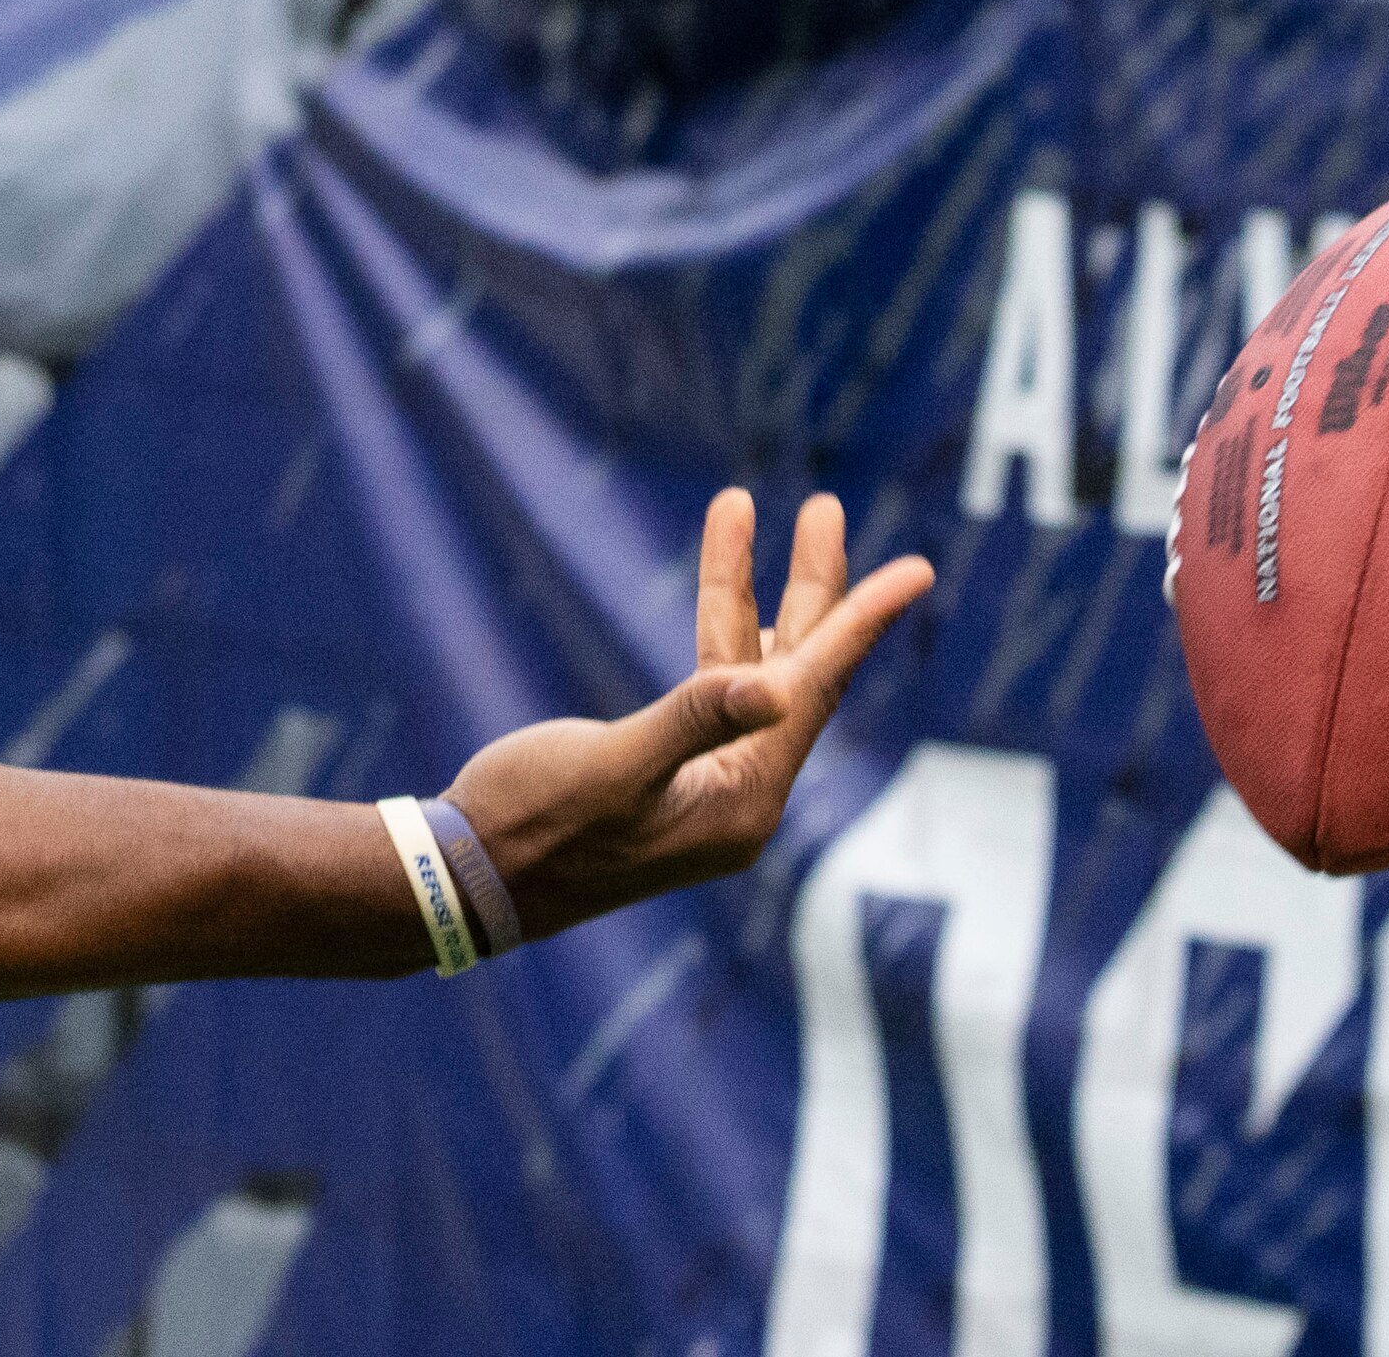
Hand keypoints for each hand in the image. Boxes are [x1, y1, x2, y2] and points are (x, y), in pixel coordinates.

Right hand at [441, 490, 931, 946]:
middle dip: (811, 587)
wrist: (470, 882)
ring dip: (746, 592)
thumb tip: (774, 687)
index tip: (918, 567)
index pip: (817, 689)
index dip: (864, 619)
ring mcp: (707, 784)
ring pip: (749, 671)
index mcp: (744, 800)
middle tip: (829, 507)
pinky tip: (726, 596)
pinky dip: (712, 630)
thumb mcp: (613, 770)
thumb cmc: (534, 825)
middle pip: (798, 673)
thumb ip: (693, 723)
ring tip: (743, 506)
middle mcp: (741, 795)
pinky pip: (710, 687)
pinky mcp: (669, 774)